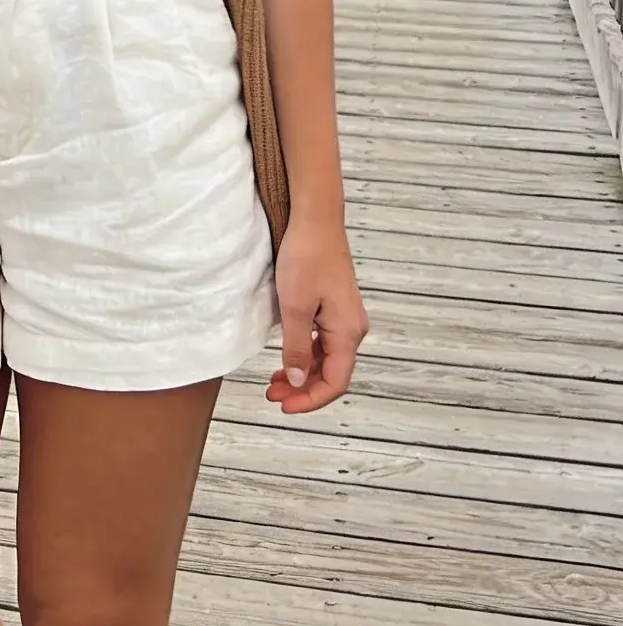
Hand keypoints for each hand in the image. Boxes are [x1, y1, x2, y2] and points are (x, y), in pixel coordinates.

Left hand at [266, 215, 368, 413]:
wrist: (314, 219)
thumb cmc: (305, 256)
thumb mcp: (294, 307)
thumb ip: (297, 347)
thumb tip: (300, 381)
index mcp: (348, 331)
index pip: (336, 382)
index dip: (311, 400)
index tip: (285, 406)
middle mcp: (353, 327)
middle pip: (333, 373)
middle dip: (304, 389)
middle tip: (272, 394)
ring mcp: (345, 316)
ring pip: (328, 359)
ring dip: (303, 373)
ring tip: (276, 380)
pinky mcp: (336, 306)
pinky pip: (325, 342)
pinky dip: (307, 355)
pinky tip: (288, 357)